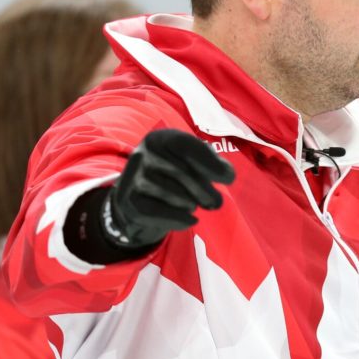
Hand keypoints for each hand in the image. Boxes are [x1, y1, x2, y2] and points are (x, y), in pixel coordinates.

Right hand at [100, 128, 235, 249]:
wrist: (137, 199)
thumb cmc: (174, 175)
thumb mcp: (191, 161)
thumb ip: (212, 163)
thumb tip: (226, 173)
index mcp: (160, 138)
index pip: (186, 147)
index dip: (210, 163)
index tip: (229, 178)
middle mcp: (143, 153)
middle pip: (183, 173)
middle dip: (206, 191)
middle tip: (215, 202)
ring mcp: (133, 178)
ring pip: (175, 195)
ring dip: (191, 204)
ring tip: (193, 204)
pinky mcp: (129, 202)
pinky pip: (161, 213)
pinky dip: (180, 219)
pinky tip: (191, 220)